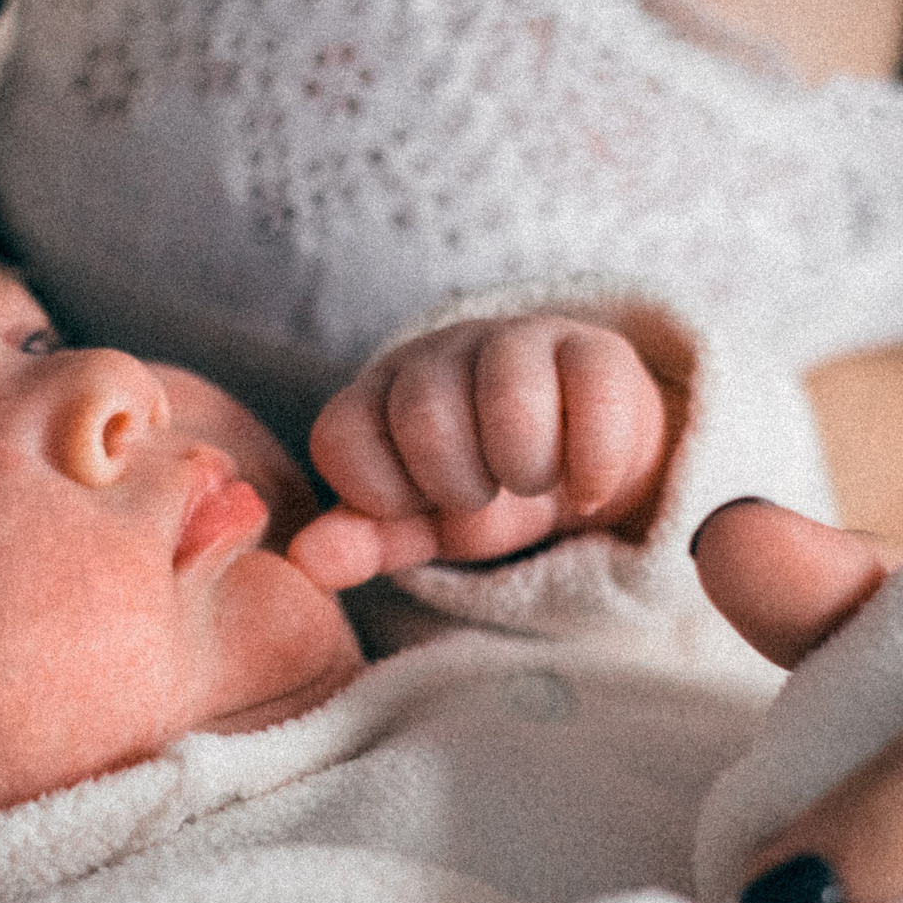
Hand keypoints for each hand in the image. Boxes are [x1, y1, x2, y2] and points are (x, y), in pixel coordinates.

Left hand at [289, 314, 670, 589]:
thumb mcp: (420, 526)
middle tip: (482, 495)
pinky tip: (586, 487)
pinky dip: (591, 466)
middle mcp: (441, 353)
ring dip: (525, 470)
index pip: (342, 436)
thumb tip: (307, 561)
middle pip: (425, 418)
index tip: (419, 508)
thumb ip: (365, 538)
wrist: (578, 467)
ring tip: (532, 482)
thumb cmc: (483, 492)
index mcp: (380, 393)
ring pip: (510, 398)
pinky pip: (594, 396)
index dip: (381, 495)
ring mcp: (518, 340)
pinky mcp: (595, 350)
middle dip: (458, 486)